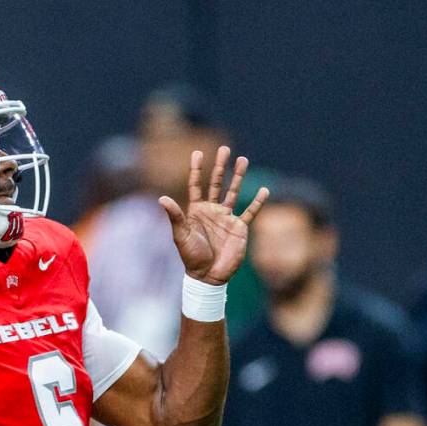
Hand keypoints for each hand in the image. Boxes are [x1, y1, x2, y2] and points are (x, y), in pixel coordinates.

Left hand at [159, 147, 268, 284]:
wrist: (207, 276)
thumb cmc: (191, 257)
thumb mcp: (180, 236)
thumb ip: (175, 216)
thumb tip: (161, 198)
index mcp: (196, 211)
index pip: (196, 185)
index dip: (196, 169)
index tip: (198, 152)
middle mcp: (212, 211)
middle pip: (217, 183)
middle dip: (220, 166)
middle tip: (225, 148)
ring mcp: (226, 218)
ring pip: (234, 192)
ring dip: (238, 177)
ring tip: (244, 159)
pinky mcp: (239, 228)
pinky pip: (250, 212)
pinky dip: (258, 202)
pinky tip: (265, 190)